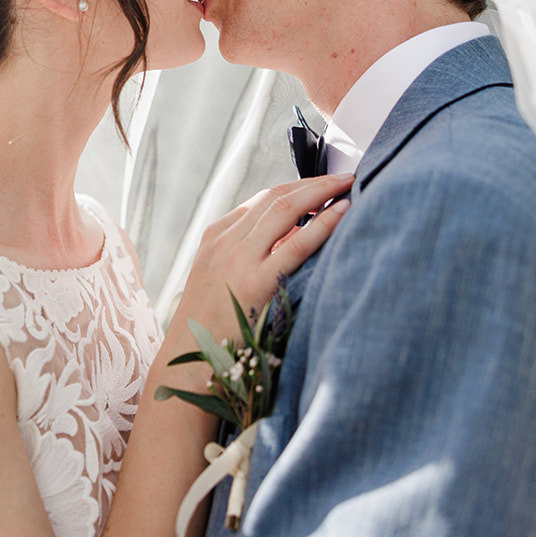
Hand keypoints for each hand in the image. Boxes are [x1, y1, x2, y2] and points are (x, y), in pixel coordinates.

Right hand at [174, 174, 353, 339]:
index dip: (298, 187)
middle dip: (314, 182)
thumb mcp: (221, 278)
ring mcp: (237, 259)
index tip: (323, 184)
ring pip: (284, 208)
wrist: (187, 359)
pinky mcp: (253, 282)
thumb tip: (299, 234)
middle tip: (345, 177)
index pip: (262, 199)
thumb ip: (252, 254)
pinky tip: (342, 212)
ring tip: (349, 186)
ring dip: (321, 192)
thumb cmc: (211, 326)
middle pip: (275, 196)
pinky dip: (322, 223)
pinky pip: (295, 244)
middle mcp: (225, 241)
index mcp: (215, 236)